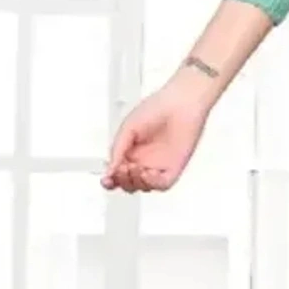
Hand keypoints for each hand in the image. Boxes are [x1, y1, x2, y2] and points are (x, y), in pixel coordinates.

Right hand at [101, 76, 210, 193]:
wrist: (182, 102)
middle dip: (122, 181)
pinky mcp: (174, 167)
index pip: (117, 172)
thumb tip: (109, 169)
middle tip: (121, 169)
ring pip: (144, 186)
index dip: (110, 179)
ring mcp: (159, 164)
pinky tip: (148, 173)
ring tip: (134, 167)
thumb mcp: (128, 128)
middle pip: (129, 183)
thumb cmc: (158, 107)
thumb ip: (117, 150)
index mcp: (131, 150)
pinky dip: (153, 183)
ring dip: (136, 181)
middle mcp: (144, 159)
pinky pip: (163, 184)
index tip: (106, 179)